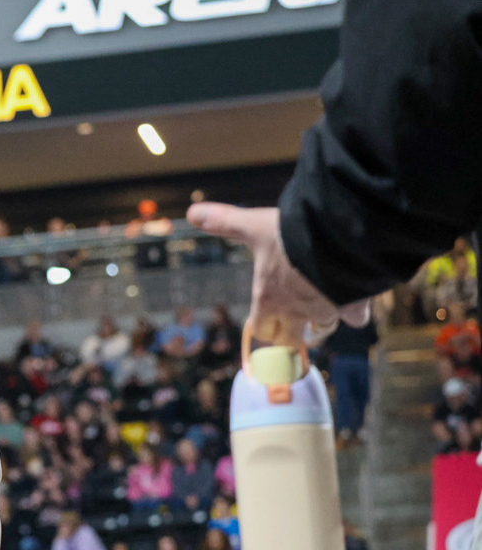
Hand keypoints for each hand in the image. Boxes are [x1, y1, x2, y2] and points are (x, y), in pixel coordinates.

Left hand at [186, 203, 369, 344]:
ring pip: (322, 327)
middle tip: (296, 321)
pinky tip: (357, 296)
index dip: (264, 325)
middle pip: (290, 337)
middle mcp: (294, 311)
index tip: (267, 322)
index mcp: (268, 297)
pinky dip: (355, 310)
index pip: (261, 327)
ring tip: (324, 306)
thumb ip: (225, 221)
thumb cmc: (292, 234)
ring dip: (321, 321)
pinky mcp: (352, 307)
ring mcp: (324, 311)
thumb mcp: (254, 225)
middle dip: (292, 331)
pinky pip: (354, 318)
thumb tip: (192, 212)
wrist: (338, 238)